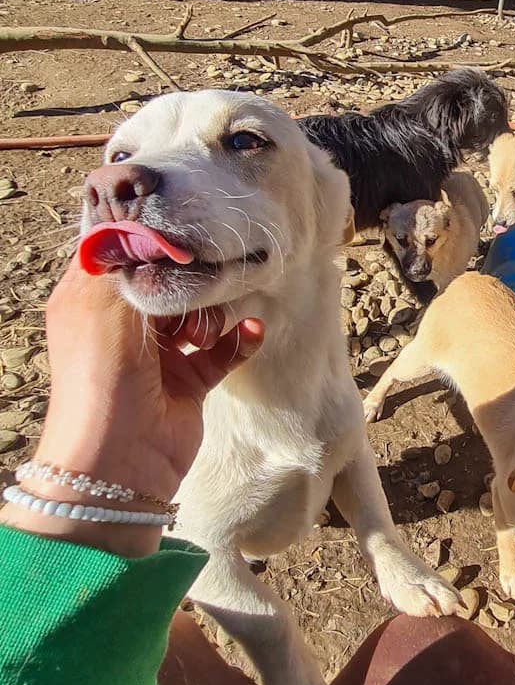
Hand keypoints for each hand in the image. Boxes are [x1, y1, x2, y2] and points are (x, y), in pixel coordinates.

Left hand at [1, 256, 262, 555]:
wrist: (119, 460)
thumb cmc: (101, 377)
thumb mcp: (104, 304)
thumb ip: (128, 259)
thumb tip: (153, 228)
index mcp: (91, 301)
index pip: (120, 253)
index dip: (146, 238)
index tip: (179, 224)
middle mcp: (124, 325)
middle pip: (167, 280)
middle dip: (189, 278)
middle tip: (201, 279)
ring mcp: (159, 354)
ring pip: (199, 312)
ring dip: (213, 313)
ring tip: (206, 332)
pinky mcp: (191, 380)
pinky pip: (225, 349)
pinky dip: (240, 339)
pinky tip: (252, 332)